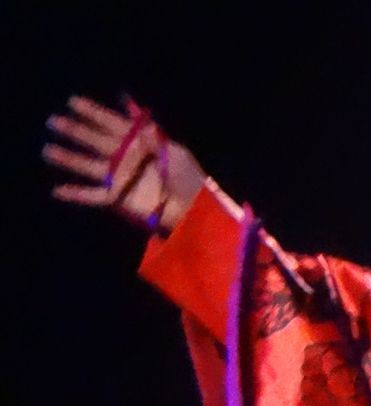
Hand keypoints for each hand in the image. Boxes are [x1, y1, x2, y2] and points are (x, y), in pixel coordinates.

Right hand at [43, 94, 205, 237]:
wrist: (193, 208)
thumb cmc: (187, 177)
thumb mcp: (172, 149)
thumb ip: (149, 131)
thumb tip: (131, 108)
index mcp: (137, 141)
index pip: (110, 122)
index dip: (92, 112)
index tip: (73, 102)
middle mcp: (123, 157)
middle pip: (93, 140)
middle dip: (74, 130)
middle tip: (53, 121)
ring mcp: (119, 178)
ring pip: (87, 165)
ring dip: (68, 158)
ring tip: (47, 150)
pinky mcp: (118, 200)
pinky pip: (93, 196)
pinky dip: (75, 194)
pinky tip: (57, 191)